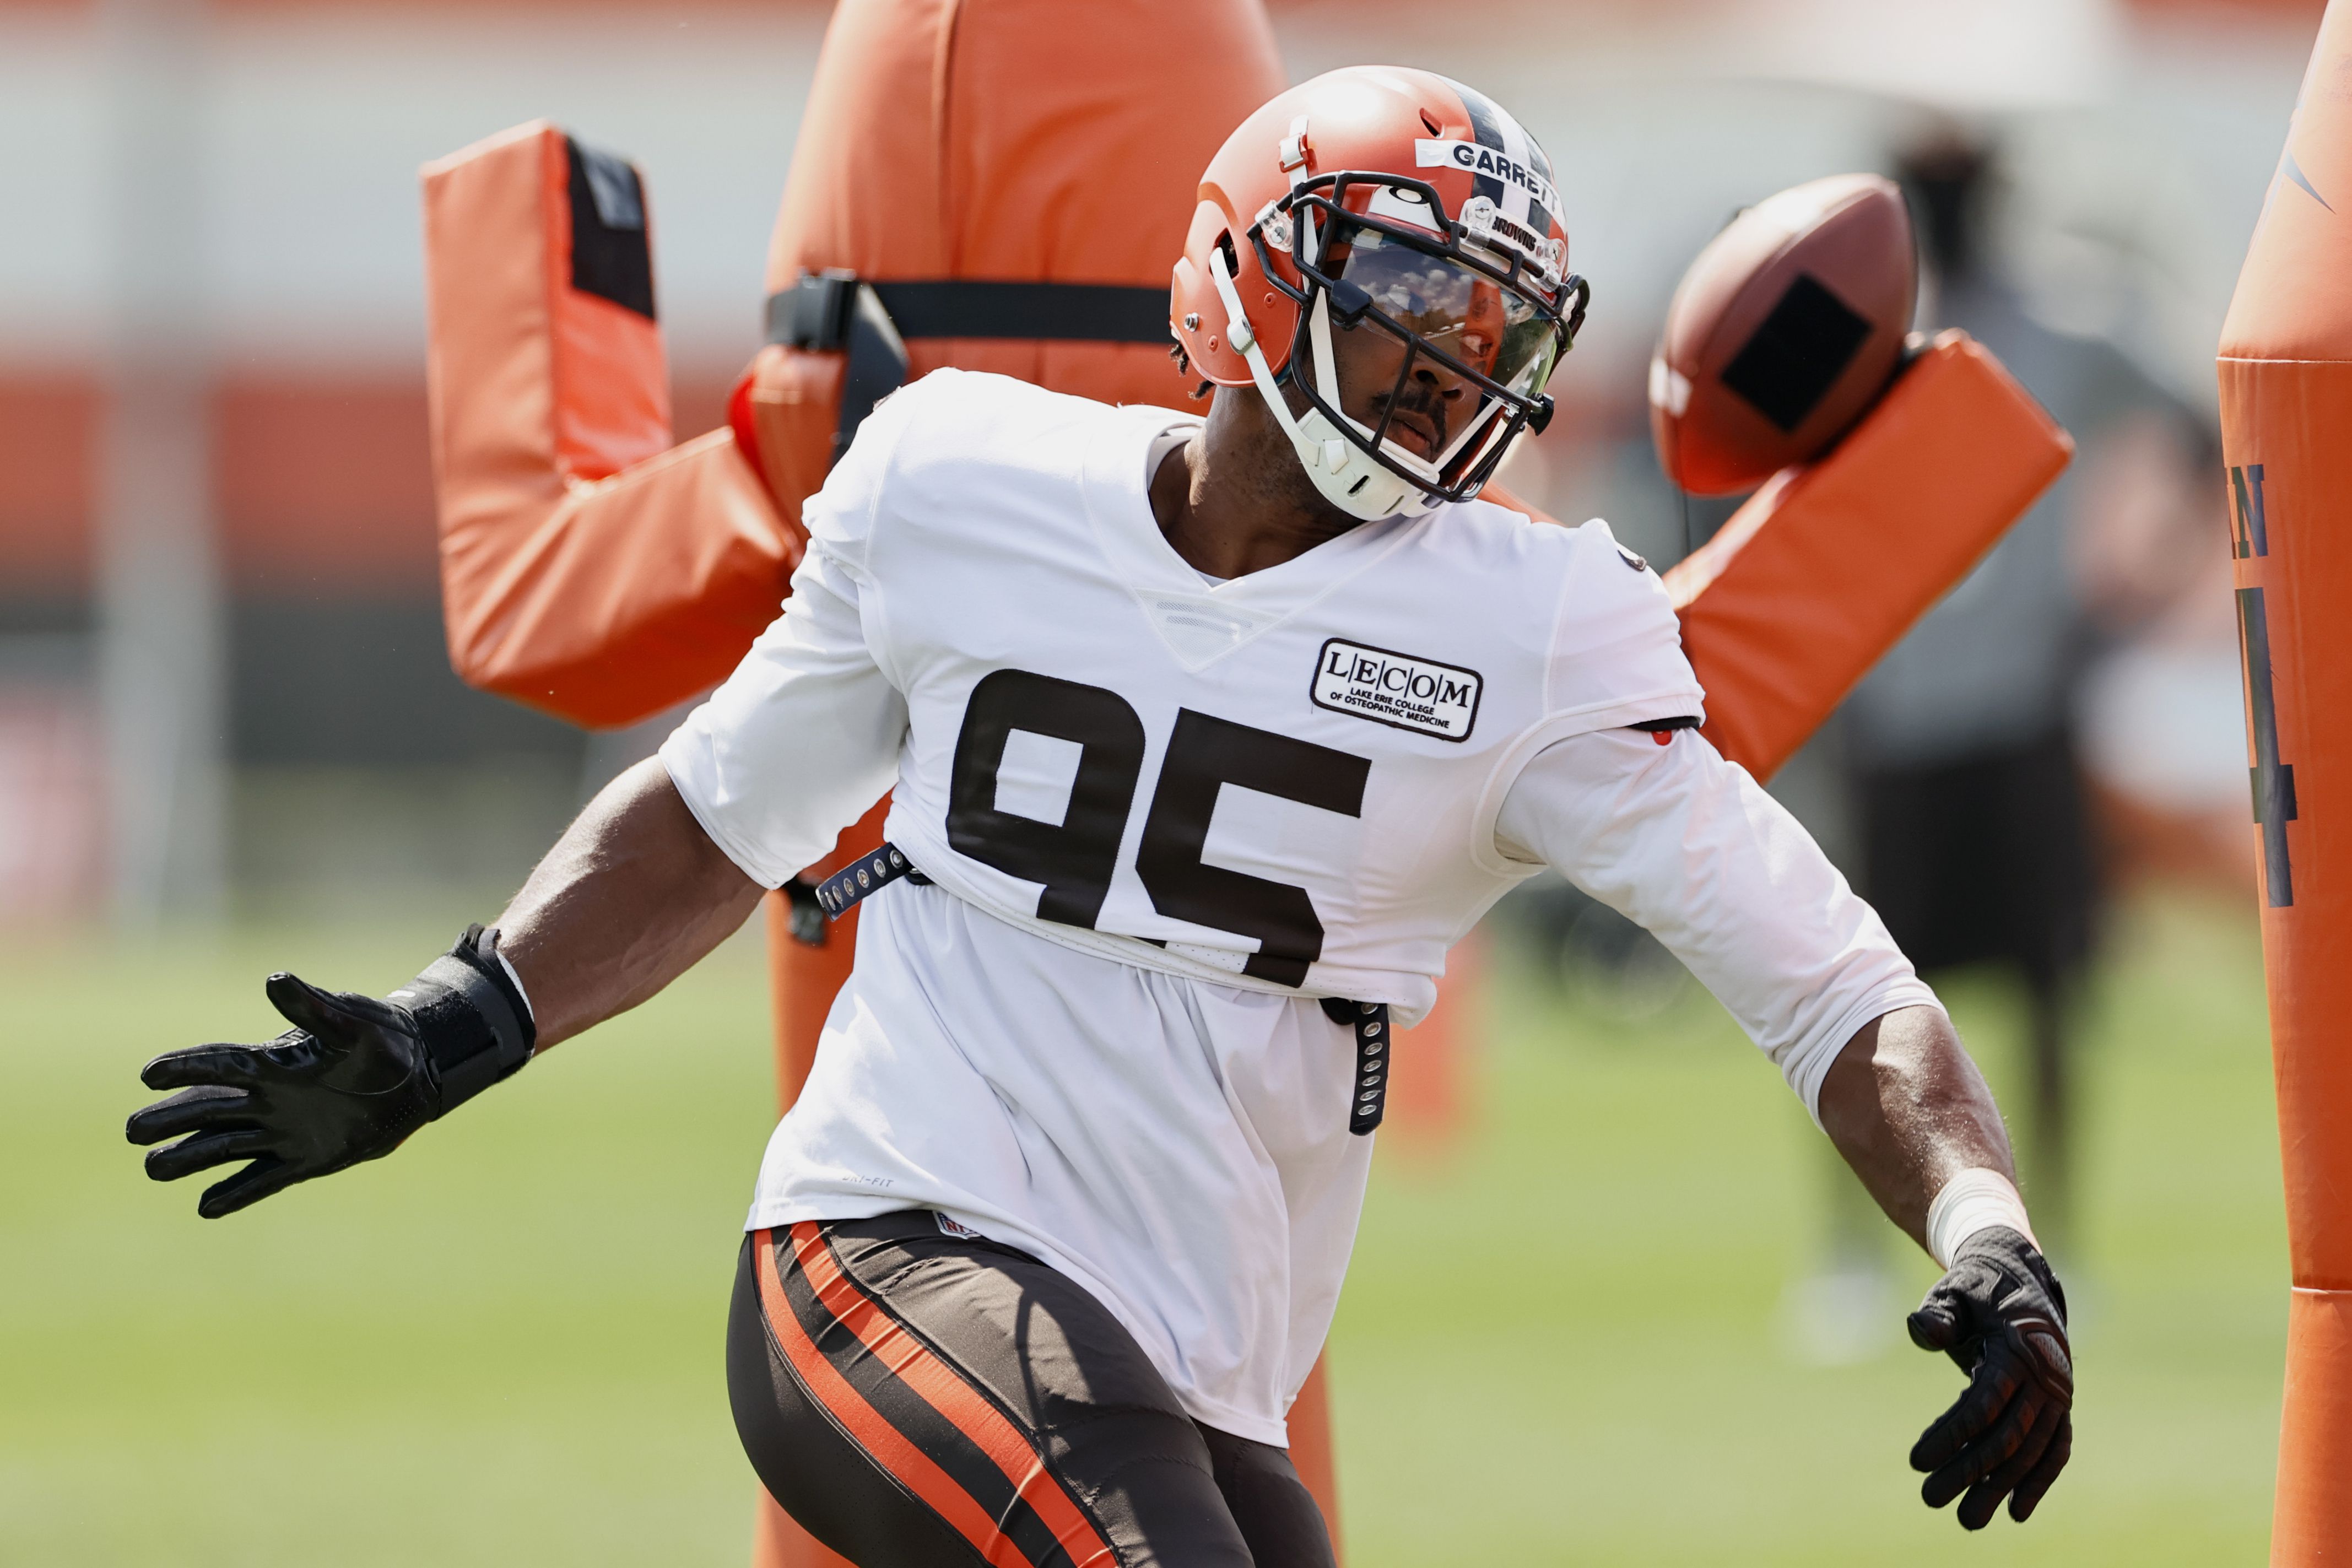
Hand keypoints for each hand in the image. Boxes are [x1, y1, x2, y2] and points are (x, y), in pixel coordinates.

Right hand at [126, 926, 533, 1218]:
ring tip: (152, 1168)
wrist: (417, 1076)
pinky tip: (205, 1207)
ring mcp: (282, 1132)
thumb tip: (275, 981)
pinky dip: (235, 1193)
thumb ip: (314, 1008)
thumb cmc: (383, 1042)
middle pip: (208, 1109)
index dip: (186, 1067)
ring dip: (188, 1157)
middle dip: (171, 1118)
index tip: (149, 1073)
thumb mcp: (353, 1023)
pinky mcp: (302, 1161)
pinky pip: (261, 1180)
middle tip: (133, 1130)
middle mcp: (268, 1099)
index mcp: (275, 1063)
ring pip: (222, 1147)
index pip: (221, 1064)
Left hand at [1907, 1226, 2072, 1528]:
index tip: (1915, 1461)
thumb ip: (1938, 1315)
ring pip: (2030, 1451)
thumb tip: (1922, 1331)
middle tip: (1931, 1499)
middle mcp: (2044, 1376)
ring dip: (2001, 1488)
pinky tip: (2016, 1511)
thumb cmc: (1975, 1286)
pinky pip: (2055, 1448)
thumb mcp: (1952, 1291)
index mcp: (2016, 1348)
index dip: (1951, 1434)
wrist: (2018, 1275)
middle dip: (1969, 1472)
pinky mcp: (2059, 1405)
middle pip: (2006, 1436)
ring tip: (1968, 1520)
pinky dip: (2039, 1480)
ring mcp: (2057, 1393)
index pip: (1983, 1402)